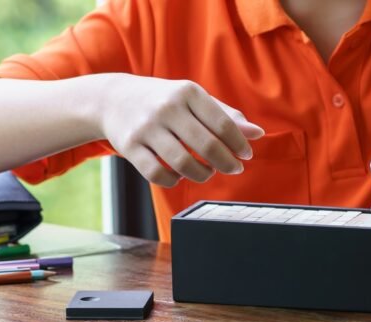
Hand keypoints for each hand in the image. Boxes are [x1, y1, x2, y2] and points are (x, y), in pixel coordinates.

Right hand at [100, 75, 264, 187]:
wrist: (112, 98)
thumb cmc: (164, 101)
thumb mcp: (194, 99)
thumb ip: (226, 116)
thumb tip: (258, 134)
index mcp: (187, 92)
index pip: (222, 124)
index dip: (239, 145)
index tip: (246, 156)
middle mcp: (166, 108)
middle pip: (207, 145)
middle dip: (227, 163)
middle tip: (234, 169)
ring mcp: (145, 127)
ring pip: (183, 164)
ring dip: (202, 174)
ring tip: (208, 172)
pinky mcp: (129, 146)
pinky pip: (158, 174)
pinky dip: (174, 181)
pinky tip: (179, 176)